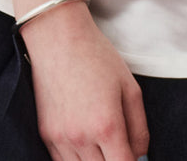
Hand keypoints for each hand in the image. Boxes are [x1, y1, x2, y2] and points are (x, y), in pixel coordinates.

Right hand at [20, 2, 149, 160]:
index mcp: (107, 126)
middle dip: (115, 160)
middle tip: (120, 145)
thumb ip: (139, 127)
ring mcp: (60, 138)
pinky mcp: (46, 135)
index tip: (134, 157)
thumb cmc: (96, 57)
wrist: (58, 38)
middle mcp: (81, 138)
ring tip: (103, 143)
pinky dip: (77, 159)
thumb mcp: (130, 87)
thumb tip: (140, 156)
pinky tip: (85, 143)